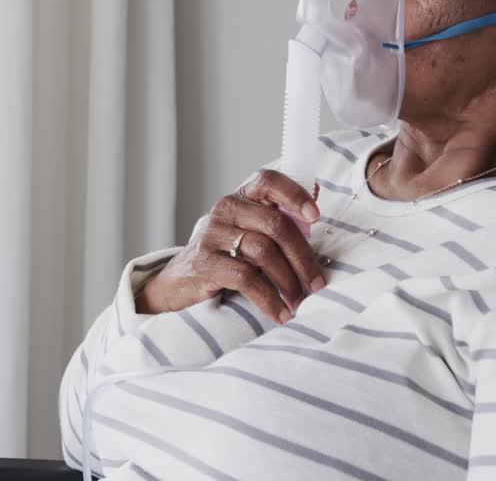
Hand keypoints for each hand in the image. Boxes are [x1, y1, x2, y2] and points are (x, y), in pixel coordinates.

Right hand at [138, 169, 324, 323]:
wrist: (178, 282)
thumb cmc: (225, 255)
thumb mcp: (248, 231)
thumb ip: (276, 221)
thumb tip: (315, 211)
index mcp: (242, 197)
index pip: (268, 181)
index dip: (294, 195)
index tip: (315, 217)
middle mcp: (226, 209)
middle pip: (275, 224)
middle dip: (303, 257)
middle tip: (317, 284)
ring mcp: (213, 234)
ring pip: (264, 252)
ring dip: (288, 282)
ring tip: (299, 302)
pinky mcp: (205, 262)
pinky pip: (246, 279)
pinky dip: (269, 299)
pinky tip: (280, 313)